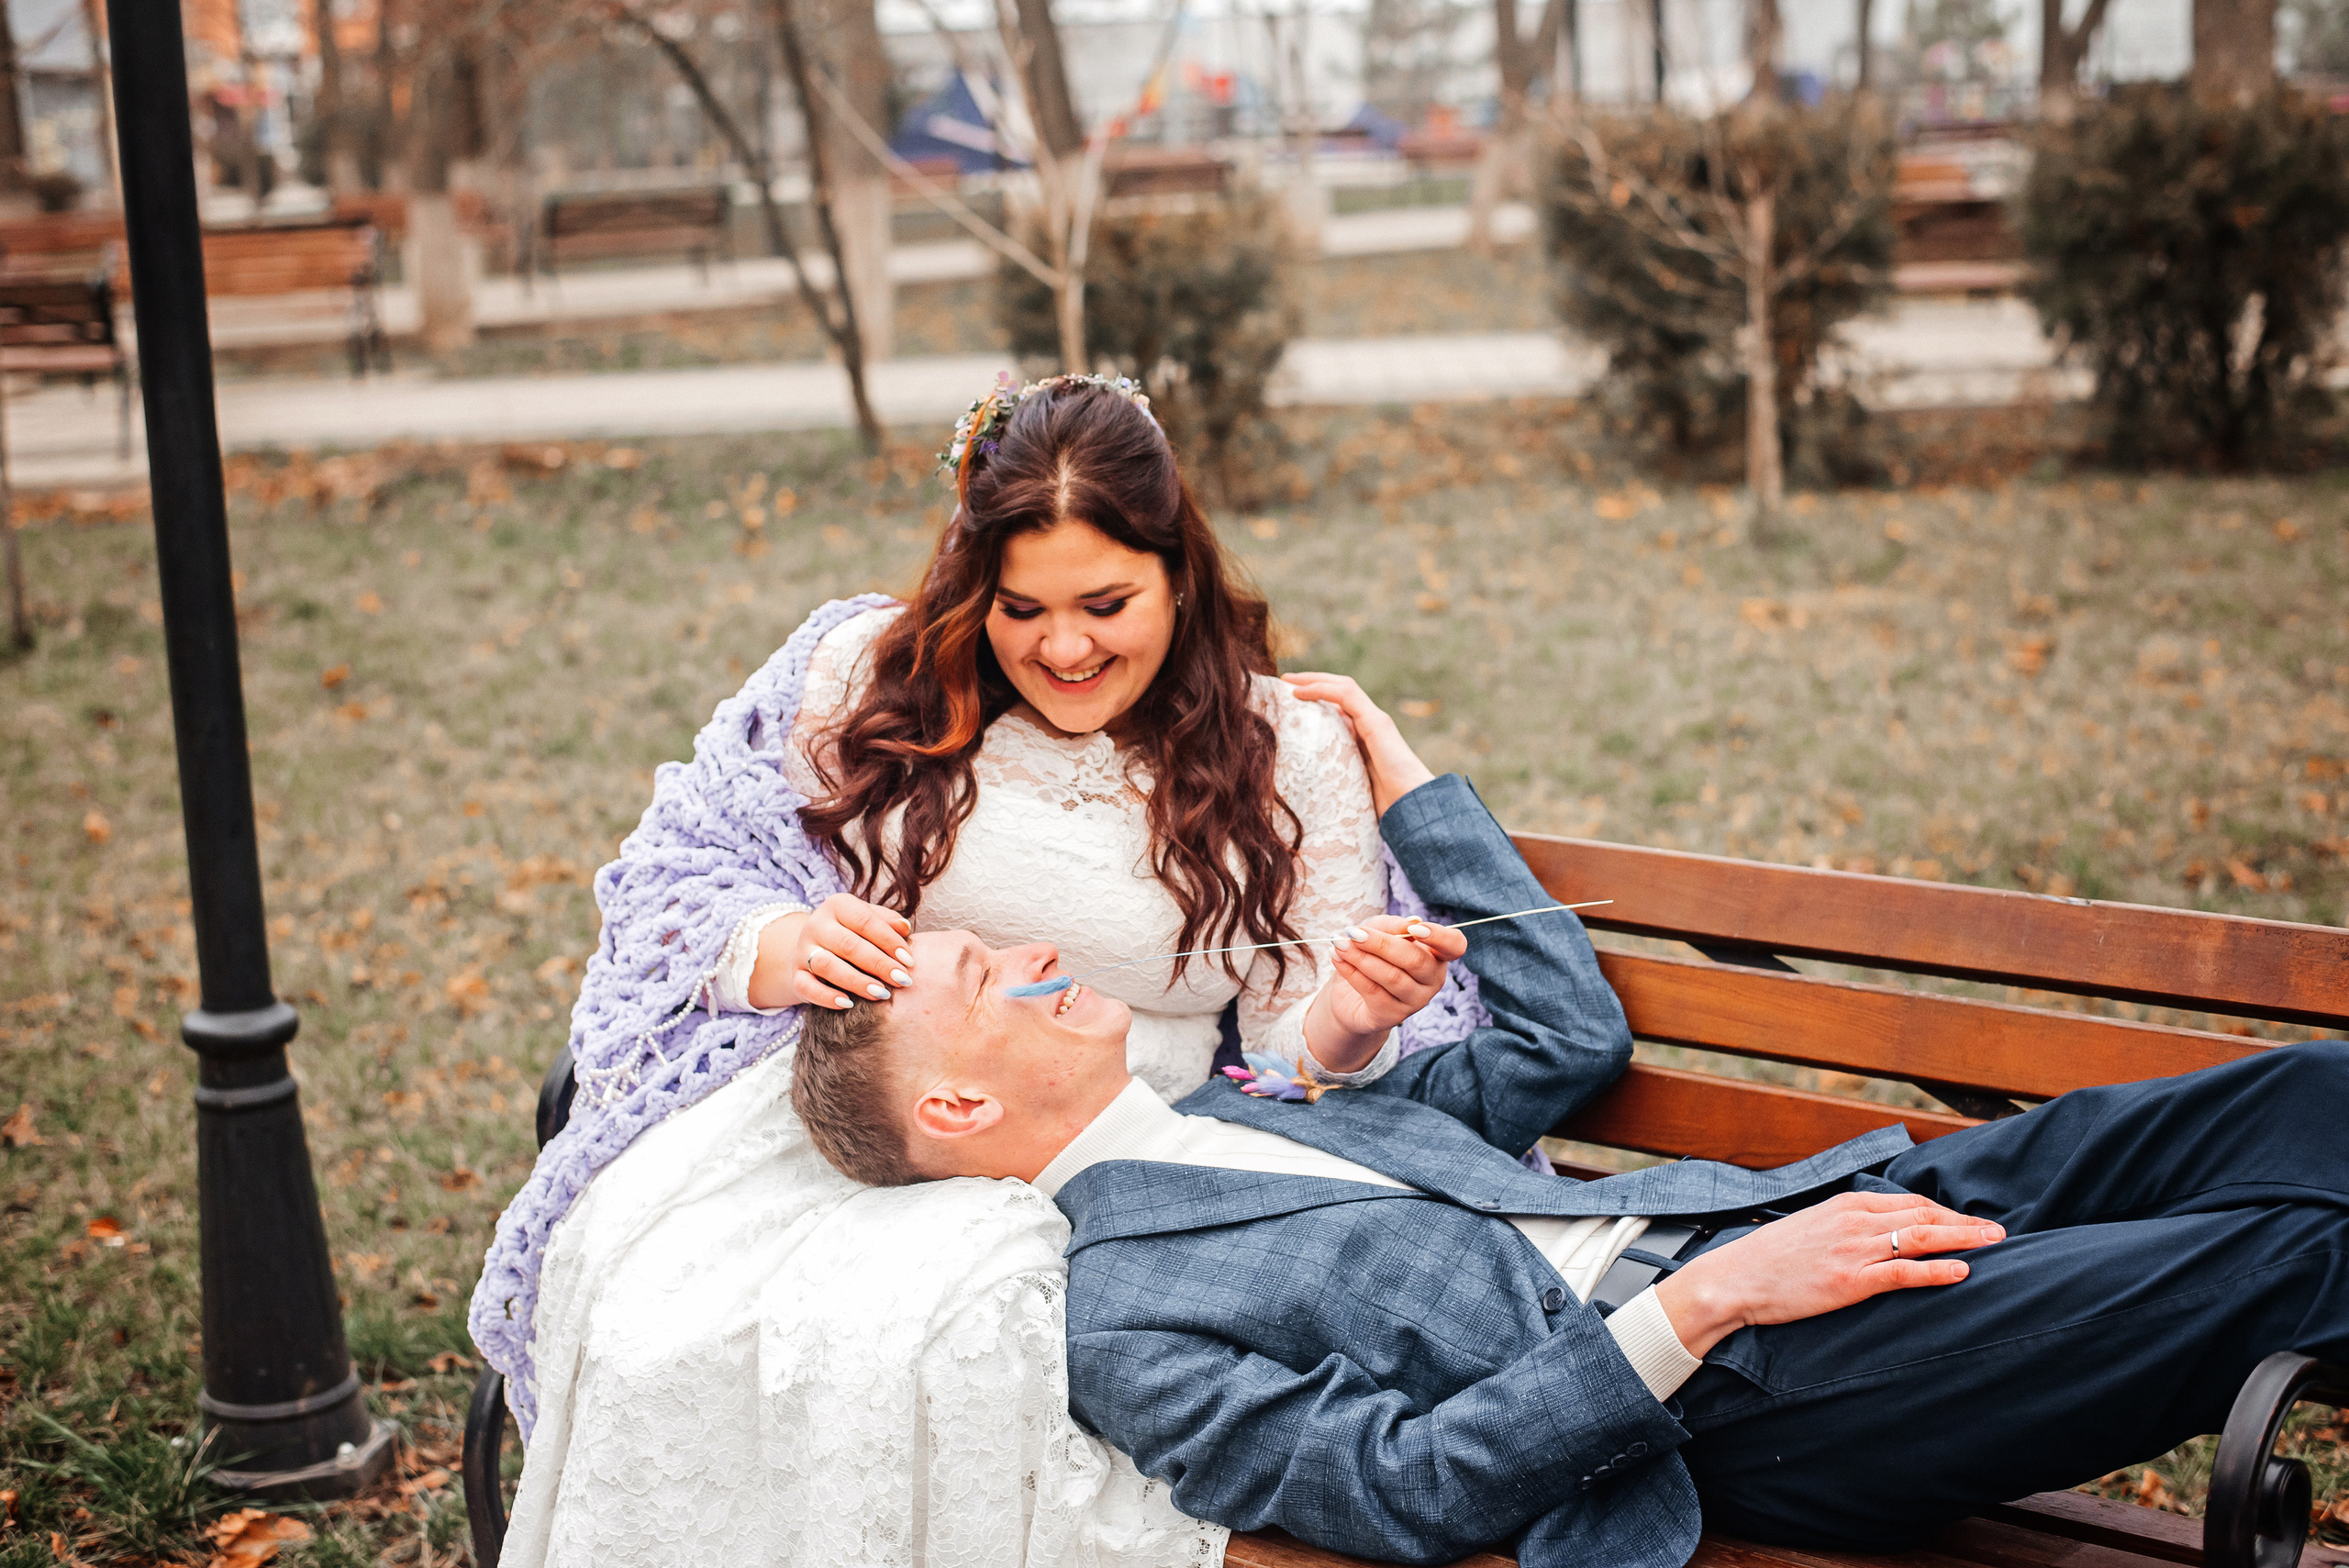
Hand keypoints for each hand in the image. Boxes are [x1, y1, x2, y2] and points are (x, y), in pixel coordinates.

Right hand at [748, 893, 913, 1010]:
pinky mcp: (795, 975)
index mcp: (837, 905)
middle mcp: (816, 925)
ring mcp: (802, 951)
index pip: (864, 921)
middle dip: (879, 964)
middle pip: (848, 945)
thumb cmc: (851, 933)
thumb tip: (904, 928)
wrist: (812, 948)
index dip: (889, 941)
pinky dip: (827, 997)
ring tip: (881, 993)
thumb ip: (886, 921)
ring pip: (827, 965)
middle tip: (902, 980)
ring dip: (857, 981)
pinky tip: (848, 1003)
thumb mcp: (867, 919)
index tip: (909, 961)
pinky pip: (807, 987)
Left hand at [1281, 672, 1436, 817]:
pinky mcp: (1376, 722)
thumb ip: (1335, 779)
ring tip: (1288, 680)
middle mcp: (1370, 724)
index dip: (1316, 698)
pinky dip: (1322, 689)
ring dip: (1314, 679)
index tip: (1289, 699)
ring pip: (1343, 686)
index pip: (1339, 708)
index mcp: (1364, 738)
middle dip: (1312, 682)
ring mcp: (1375, 721)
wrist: (1412, 808)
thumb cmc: (1384, 807)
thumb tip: (1305, 790)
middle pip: (1340, 692)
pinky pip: (1346, 695)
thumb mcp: (1349, 787)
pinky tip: (1299, 692)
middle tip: (1284, 681)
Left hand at [1301, 916, 1468, 1072]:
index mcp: (1436, 955)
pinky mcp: (1393, 1016)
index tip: (1414, 929)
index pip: (1454, 946)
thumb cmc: (1373, 955)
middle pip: (1415, 960)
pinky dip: (1352, 972)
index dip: (1439, 937)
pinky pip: (1372, 991)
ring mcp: (1415, 1001)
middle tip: (1353, 932)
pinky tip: (1337, 959)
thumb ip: (1393, 925)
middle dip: (1381, 944)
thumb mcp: (1380, 931)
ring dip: (1361, 958)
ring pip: (1392, 977)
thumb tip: (1410, 922)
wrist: (1351, 993)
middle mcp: (1432, 980)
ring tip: (1339, 944)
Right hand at [1652, 1191, 2005, 1358]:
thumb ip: (1845, 1225)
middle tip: (1998, 1230)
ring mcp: (1853, 1250)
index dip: (1947, 1212)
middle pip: (1924, 1214)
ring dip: (1964, 1239)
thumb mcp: (1811, 1228)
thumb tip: (1877, 1231)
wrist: (1734, 1280)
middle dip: (1965, 1222)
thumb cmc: (1769, 1259)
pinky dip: (1937, 1270)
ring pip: (1922, 1237)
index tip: (1970, 1221)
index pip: (1910, 1202)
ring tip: (1994, 1243)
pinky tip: (1962, 1271)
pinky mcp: (1850, 1280)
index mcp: (1845, 1205)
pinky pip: (1904, 1272)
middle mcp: (1854, 1221)